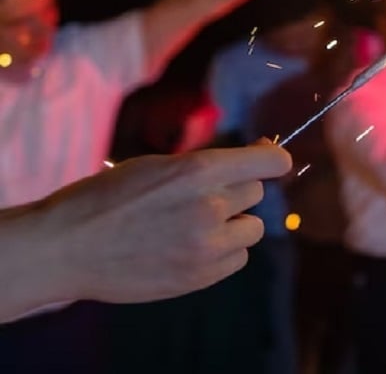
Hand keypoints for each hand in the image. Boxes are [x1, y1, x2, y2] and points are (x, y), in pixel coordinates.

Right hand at [36, 143, 291, 305]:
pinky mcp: (201, 276)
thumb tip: (259, 156)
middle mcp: (210, 207)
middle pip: (256, 192)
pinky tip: (191, 248)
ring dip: (234, 224)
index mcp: (198, 171)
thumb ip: (207, 166)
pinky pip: (237, 258)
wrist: (65, 247)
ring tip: (196, 225)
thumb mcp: (156, 166)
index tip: (269, 160)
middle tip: (202, 197)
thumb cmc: (106, 199)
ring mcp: (207, 245)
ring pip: (253, 228)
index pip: (270, 162)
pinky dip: (223, 252)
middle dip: (236, 191)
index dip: (273, 159)